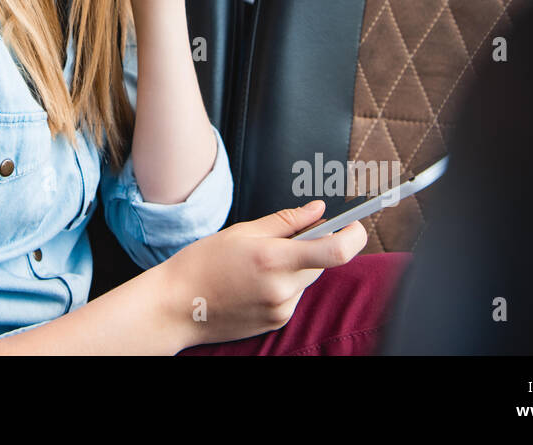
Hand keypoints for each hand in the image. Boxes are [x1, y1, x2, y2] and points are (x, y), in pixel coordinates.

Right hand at [158, 200, 367, 348]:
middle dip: (314, 246)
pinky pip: (294, 296)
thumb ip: (285, 221)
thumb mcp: (241, 232)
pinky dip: (284, 284)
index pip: (335, 251)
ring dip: (296, 266)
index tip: (356, 224)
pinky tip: (255, 281)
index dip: (354, 235)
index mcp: (273, 259)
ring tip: (259, 263)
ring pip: (307, 279)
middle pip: (322, 262)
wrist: (176, 306)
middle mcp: (282, 288)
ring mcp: (281, 309)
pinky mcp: (277, 322)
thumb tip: (318, 211)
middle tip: (288, 236)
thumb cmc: (201, 264)